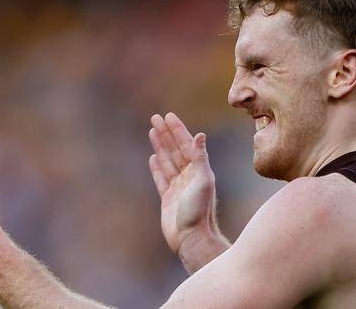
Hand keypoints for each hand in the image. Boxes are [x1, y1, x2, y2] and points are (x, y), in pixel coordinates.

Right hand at [148, 113, 218, 253]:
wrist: (191, 239)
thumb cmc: (199, 211)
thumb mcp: (202, 181)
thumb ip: (200, 158)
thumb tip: (200, 134)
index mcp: (198, 170)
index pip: (185, 144)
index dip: (177, 130)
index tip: (168, 116)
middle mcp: (189, 176)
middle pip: (175, 149)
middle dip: (165, 133)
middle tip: (155, 117)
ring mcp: (178, 187)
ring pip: (167, 161)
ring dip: (160, 146)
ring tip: (152, 131)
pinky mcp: (168, 198)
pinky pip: (161, 178)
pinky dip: (157, 166)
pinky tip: (153, 156)